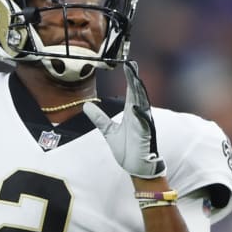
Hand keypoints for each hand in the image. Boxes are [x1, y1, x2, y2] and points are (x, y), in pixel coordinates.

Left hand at [83, 61, 165, 178]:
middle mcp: (139, 115)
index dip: (129, 77)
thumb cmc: (128, 150)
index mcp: (131, 113)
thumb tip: (86, 106)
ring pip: (142, 103)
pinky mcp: (145, 134)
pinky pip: (143, 121)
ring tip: (135, 77)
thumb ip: (99, 118)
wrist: (137, 168)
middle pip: (137, 92)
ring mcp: (143, 123)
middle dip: (134, 78)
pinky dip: (140, 112)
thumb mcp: (109, 132)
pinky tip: (136, 104)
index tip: (126, 64)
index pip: (131, 91)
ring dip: (138, 90)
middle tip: (131, 64)